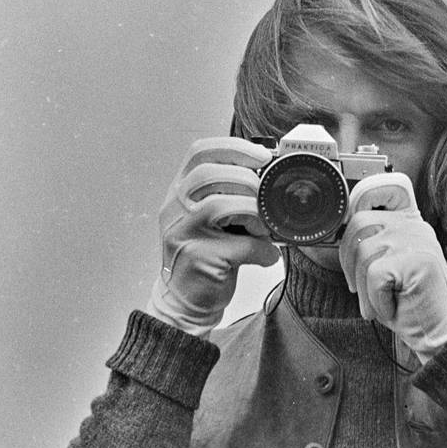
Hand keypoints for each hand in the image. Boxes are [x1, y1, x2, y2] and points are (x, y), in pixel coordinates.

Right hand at [145, 137, 279, 337]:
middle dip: (246, 178)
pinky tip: (266, 254)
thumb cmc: (205, 255)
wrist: (186, 301)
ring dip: (253, 211)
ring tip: (263, 227)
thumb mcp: (211, 218)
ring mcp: (182, 232)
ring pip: (219, 204)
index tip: (262, 154)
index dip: (233, 147)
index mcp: (180, 191)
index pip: (199, 152)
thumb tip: (272, 178)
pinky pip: (238, 245)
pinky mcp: (198, 258)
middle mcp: (174, 208)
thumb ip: (231, 195)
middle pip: (208, 174)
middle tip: (264, 193)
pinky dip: (260, 248)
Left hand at [339, 173, 446, 362]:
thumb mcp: (389, 266)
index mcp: (409, 221)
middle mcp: (415, 224)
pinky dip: (375, 299)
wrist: (440, 333)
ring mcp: (418, 240)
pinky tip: (392, 308)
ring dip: (363, 288)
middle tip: (355, 287)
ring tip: (379, 304)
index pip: (379, 190)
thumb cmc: (410, 303)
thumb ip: (372, 243)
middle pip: (359, 222)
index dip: (357, 204)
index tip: (353, 238)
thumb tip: (339, 230)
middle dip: (347, 259)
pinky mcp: (416, 260)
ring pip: (363, 252)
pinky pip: (374, 276)